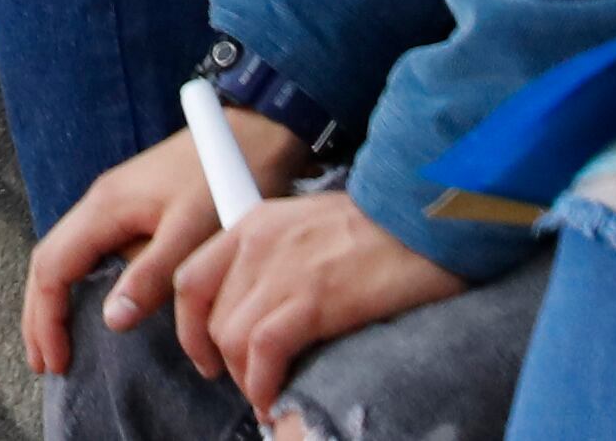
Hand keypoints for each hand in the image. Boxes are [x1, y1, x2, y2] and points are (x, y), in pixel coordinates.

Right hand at [26, 113, 295, 374]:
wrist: (251, 133)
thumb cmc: (223, 179)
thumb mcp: (192, 232)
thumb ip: (150, 274)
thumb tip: (111, 319)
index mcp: (104, 208)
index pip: (54, 267)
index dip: (47, 316)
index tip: (57, 360)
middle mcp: (98, 203)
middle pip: (48, 261)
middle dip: (40, 314)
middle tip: (46, 362)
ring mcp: (112, 203)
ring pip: (64, 255)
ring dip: (54, 300)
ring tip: (59, 342)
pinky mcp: (130, 207)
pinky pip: (86, 251)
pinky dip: (76, 284)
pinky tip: (90, 304)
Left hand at [177, 191, 462, 415]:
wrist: (425, 216)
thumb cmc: (383, 228)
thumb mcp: (310, 226)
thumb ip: (278, 257)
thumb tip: (269, 308)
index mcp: (252, 224)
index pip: (192, 278)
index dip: (191, 325)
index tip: (206, 353)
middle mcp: (255, 244)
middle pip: (208, 315)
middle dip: (221, 359)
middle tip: (247, 381)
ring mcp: (280, 270)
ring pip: (230, 337)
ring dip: (245, 378)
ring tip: (267, 395)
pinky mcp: (312, 299)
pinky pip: (263, 351)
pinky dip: (263, 383)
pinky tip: (274, 399)